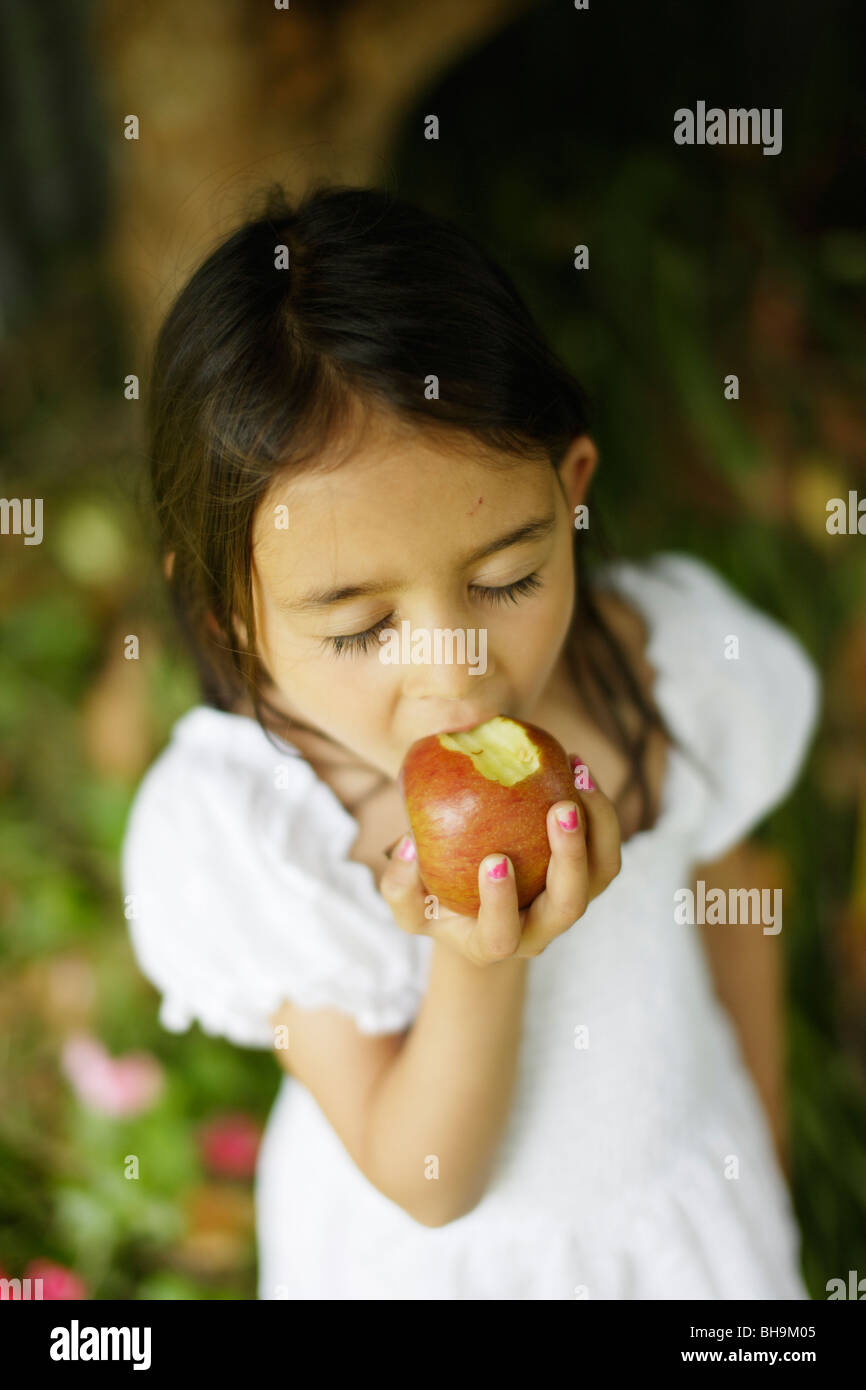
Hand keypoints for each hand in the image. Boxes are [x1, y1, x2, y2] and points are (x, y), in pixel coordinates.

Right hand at [378, 755, 621, 965]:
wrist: (476, 905)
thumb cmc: (436, 903)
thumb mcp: (409, 904)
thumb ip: (399, 885)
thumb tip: (411, 847)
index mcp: (496, 942)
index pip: (503, 935)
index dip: (500, 904)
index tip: (493, 861)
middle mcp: (540, 928)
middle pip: (570, 906)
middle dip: (571, 858)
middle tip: (561, 810)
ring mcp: (568, 902)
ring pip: (600, 873)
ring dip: (598, 825)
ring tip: (578, 776)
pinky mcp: (587, 874)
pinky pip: (603, 844)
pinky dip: (598, 807)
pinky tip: (575, 767)